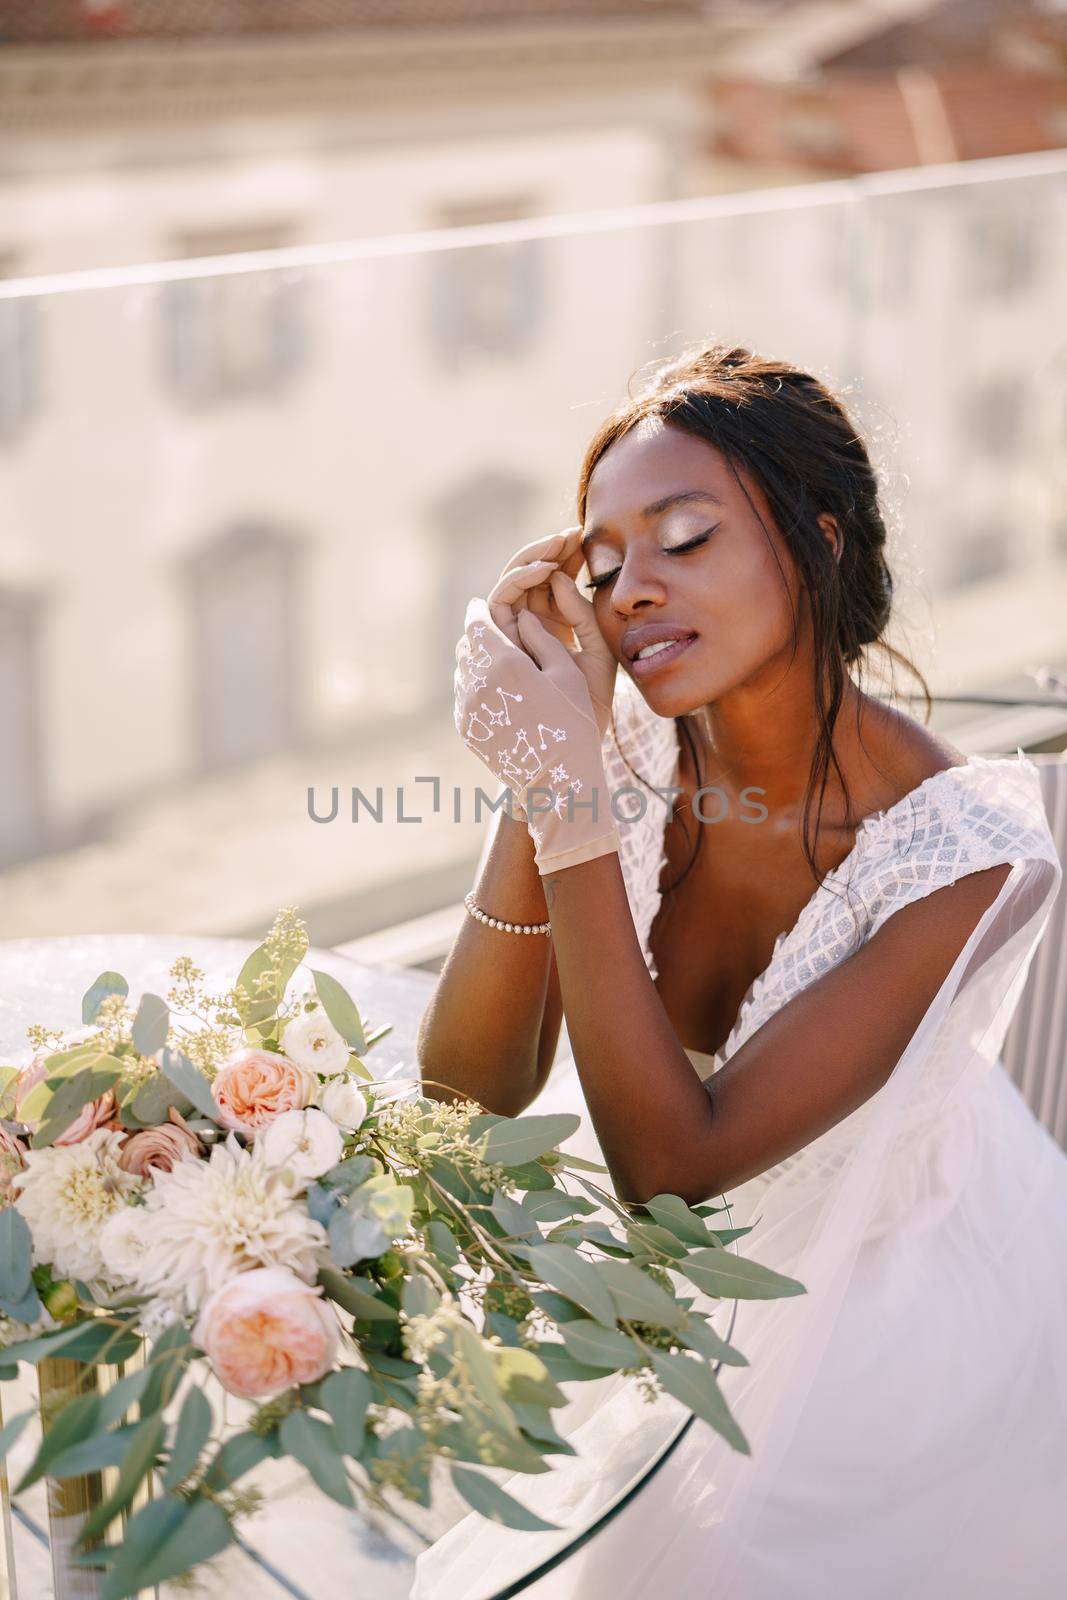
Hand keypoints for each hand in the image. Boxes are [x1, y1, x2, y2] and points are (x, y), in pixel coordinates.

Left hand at [453, 596, 618, 875]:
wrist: (557, 781)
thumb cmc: (573, 723)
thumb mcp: (569, 674)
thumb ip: (542, 638)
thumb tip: (522, 616)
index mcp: (504, 662)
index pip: (477, 620)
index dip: (481, 608)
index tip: (486, 603)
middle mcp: (477, 683)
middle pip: (467, 643)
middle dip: (480, 634)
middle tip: (497, 631)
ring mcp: (467, 708)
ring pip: (462, 669)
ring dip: (477, 660)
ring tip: (500, 663)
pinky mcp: (466, 728)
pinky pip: (464, 695)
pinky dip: (476, 686)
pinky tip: (499, 694)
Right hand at [489, 527, 617, 739]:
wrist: (573, 747)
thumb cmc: (589, 707)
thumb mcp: (597, 652)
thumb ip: (581, 615)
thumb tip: (556, 578)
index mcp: (552, 629)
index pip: (552, 583)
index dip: (566, 557)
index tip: (586, 536)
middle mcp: (527, 629)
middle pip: (530, 579)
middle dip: (548, 551)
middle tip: (572, 530)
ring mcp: (510, 635)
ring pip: (511, 585)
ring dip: (532, 558)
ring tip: (558, 543)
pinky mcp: (496, 643)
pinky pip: (499, 602)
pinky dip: (518, 580)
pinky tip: (546, 569)